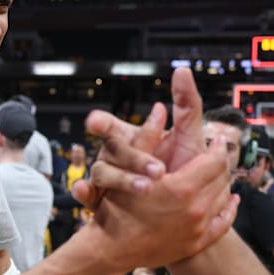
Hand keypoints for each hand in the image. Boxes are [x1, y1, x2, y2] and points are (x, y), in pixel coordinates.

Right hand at [70, 68, 237, 269]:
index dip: (217, 147)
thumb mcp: (128, 167)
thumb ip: (146, 136)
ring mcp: (198, 228)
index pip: (214, 160)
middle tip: (215, 153)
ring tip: (216, 172)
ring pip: (223, 197)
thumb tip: (159, 109)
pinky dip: (228, 209)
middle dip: (220, 163)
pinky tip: (229, 200)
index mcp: (181, 188)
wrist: (112, 248)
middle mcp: (194, 209)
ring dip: (222, 183)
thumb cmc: (116, 206)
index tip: (215, 139)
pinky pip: (223, 222)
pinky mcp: (197, 242)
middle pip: (221, 178)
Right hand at [73, 68, 210, 208]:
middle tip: (160, 169)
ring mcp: (107, 177)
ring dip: (123, 179)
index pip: (110, 125)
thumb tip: (182, 71)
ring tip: (148, 186)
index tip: (94, 121)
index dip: (100, 122)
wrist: (178, 203)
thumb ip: (186, 105)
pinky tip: (85, 193)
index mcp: (129, 137)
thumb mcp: (188, 136)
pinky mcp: (103, 200)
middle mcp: (114, 155)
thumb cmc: (180, 164)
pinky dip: (85, 195)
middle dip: (136, 157)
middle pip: (115, 150)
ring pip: (103, 174)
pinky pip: (90, 197)